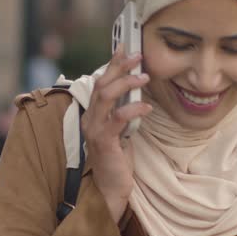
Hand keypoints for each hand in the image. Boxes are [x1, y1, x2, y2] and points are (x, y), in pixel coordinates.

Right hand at [81, 49, 151, 221]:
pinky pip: (117, 119)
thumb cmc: (117, 159)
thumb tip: (137, 90)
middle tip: (138, 57)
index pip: (100, 82)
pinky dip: (133, 109)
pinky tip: (146, 107)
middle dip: (119, 67)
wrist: (111, 188)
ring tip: (144, 77)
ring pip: (106, 96)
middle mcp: (90, 119)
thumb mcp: (121, 129)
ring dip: (126, 83)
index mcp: (93, 114)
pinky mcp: (104, 142)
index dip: (112, 63)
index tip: (125, 47)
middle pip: (101, 84)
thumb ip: (124, 110)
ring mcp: (94, 130)